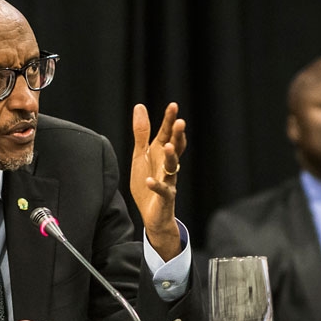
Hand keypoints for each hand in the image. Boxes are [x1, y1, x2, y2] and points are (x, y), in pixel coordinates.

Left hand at [130, 102, 185, 260]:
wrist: (152, 214)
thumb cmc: (147, 181)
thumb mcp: (141, 154)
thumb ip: (141, 132)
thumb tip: (140, 106)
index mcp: (160, 154)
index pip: (167, 134)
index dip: (170, 120)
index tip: (173, 105)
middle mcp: (167, 165)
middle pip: (175, 148)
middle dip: (177, 136)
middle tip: (180, 122)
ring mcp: (168, 181)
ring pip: (172, 168)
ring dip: (171, 157)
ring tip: (167, 147)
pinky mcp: (164, 197)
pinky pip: (163, 191)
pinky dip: (156, 186)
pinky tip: (149, 181)